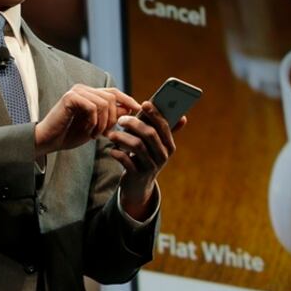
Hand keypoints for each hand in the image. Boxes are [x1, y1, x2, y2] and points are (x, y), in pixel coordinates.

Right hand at [34, 85, 139, 158]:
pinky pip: (93, 107)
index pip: (114, 92)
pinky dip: (94, 122)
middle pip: (112, 98)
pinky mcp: (70, 97)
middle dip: (114, 118)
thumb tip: (131, 108)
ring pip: (104, 103)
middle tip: (107, 134)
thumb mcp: (97, 126)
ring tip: (96, 135)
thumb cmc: (70, 135)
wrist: (48, 141)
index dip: (128, 100)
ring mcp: (76, 91)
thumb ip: (111, 117)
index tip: (138, 111)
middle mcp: (84, 89)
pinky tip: (89, 132)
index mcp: (90, 94)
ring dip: (104, 123)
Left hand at [106, 101, 187, 219]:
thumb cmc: (145, 158)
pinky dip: (117, 153)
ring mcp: (151, 166)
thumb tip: (179, 114)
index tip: (144, 104)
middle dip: (134, 124)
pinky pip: (127, 161)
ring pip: (137, 146)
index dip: (154, 114)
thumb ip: (161, 130)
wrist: (138, 186)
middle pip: (150, 134)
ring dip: (122, 138)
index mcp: (169, 146)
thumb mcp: (155, 146)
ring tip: (111, 135)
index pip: (164, 126)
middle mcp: (163, 156)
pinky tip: (111, 150)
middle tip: (120, 119)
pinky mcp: (138, 175)